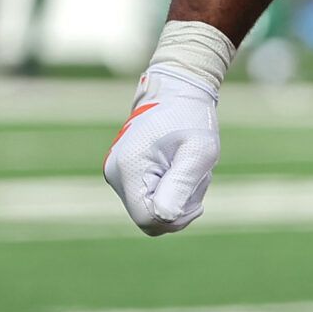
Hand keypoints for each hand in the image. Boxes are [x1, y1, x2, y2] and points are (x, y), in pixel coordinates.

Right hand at [103, 65, 219, 235]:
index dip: (175, 219)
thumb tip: (165, 218)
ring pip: (150, 209)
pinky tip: (179, 168)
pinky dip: (169, 190)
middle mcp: (114, 173)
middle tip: (196, 177)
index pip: (147, 219)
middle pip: (149, 217)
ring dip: (176, 197)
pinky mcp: (124, 174)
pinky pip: (148, 198)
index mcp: (128, 168)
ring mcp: (116, 174)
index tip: (198, 201)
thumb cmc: (190, 118)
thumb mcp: (198, 151)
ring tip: (188, 167)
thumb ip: (181, 185)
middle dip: (178, 205)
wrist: (177, 92)